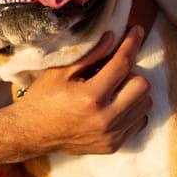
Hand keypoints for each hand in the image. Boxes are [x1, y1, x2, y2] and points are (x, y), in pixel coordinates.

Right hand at [18, 28, 150, 154]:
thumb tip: (113, 37)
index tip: (137, 30)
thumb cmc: (43, 98)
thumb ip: (89, 54)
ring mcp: (111, 135)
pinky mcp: (113, 145)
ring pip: (145, 104)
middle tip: (115, 71)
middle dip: (132, 72)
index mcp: (91, 97)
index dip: (131, 43)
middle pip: (142, 85)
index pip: (122, 64)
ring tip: (114, 88)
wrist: (31, 134)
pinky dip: (133, 109)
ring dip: (134, 91)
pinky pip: (139, 122)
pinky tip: (115, 104)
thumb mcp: (60, 72)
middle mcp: (105, 119)